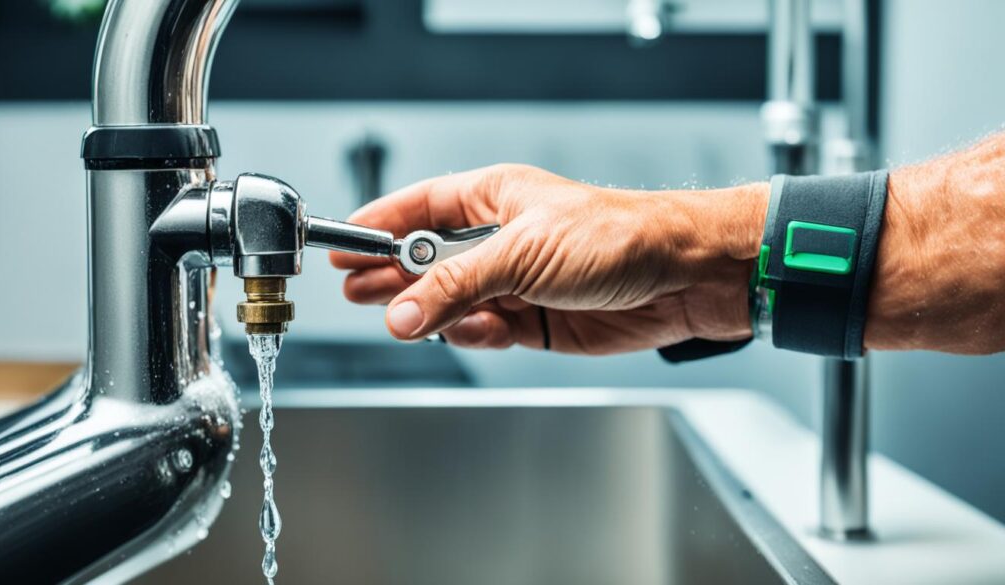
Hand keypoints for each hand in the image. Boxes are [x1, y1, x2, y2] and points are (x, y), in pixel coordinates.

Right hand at [329, 164, 767, 354]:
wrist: (682, 278)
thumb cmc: (617, 236)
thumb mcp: (522, 252)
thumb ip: (457, 286)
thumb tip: (402, 311)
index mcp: (495, 198)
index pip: (422, 209)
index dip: (380, 226)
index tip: (344, 243)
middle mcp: (502, 240)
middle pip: (430, 259)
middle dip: (394, 275)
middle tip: (357, 291)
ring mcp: (518, 282)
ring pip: (455, 301)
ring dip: (430, 311)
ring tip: (400, 319)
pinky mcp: (537, 322)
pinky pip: (488, 331)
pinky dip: (472, 334)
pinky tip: (464, 331)